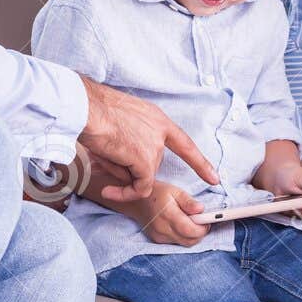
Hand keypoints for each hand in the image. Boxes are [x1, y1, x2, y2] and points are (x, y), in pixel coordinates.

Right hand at [79, 77, 218, 203]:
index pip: (184, 144)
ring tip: (103, 154)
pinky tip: (111, 191)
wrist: (87, 108)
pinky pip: (140, 187)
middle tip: (106, 156)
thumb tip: (130, 164)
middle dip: (130, 167)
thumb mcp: (123, 119)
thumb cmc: (94, 111)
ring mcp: (155, 145)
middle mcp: (160, 131)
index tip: (214, 177)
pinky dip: (127, 193)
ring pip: (142, 174)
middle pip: (152, 163)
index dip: (199, 162)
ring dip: (121, 172)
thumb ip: (135, 136)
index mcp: (156, 118)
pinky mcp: (145, 160)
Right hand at [127, 181, 212, 246]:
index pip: (191, 231)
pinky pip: (177, 242)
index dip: (203, 229)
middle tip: (202, 221)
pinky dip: (183, 236)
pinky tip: (182, 225)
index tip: (208, 221)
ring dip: (192, 235)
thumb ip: (188, 201)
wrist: (136, 202)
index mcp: (168, 215)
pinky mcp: (158, 241)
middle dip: (200, 233)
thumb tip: (201, 210)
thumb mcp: (174, 191)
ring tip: (191, 221)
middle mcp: (163, 229)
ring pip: (184, 243)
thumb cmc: (157, 194)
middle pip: (190, 241)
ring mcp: (160, 237)